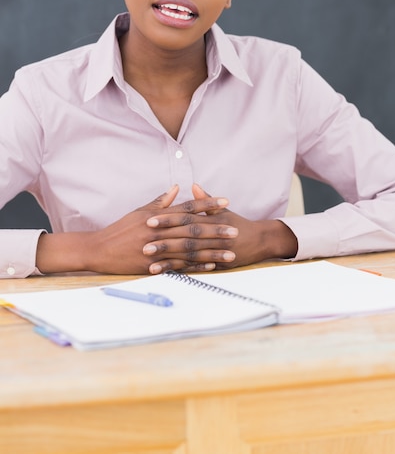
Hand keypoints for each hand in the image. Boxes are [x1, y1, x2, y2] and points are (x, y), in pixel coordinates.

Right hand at [88, 185, 238, 273]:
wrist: (99, 250)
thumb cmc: (120, 229)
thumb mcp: (139, 211)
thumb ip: (160, 201)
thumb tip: (177, 188)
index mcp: (157, 216)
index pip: (187, 207)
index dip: (207, 204)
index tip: (226, 201)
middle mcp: (159, 231)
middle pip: (192, 229)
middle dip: (216, 229)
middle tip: (235, 230)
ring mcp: (156, 249)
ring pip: (189, 250)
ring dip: (211, 252)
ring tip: (230, 253)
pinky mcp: (153, 266)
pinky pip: (178, 266)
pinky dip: (195, 266)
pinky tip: (211, 266)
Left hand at [143, 184, 297, 272]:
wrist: (261, 241)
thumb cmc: (238, 223)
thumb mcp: (223, 210)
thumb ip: (205, 201)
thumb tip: (193, 185)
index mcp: (210, 220)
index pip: (186, 218)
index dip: (168, 219)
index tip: (149, 220)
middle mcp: (212, 236)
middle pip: (185, 238)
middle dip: (164, 241)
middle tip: (143, 244)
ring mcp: (215, 252)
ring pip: (189, 255)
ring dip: (169, 259)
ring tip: (149, 262)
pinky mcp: (216, 265)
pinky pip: (196, 268)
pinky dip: (180, 270)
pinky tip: (165, 273)